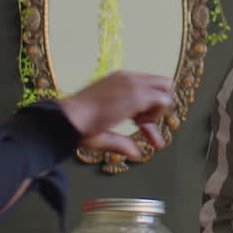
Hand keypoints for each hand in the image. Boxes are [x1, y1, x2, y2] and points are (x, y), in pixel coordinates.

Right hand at [58, 71, 174, 158]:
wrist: (66, 119)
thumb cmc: (77, 126)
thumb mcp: (103, 134)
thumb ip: (121, 143)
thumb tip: (136, 153)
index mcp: (116, 82)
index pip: (145, 90)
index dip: (149, 113)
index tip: (145, 132)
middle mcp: (126, 79)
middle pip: (161, 83)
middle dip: (159, 105)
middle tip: (144, 124)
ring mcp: (132, 83)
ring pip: (166, 87)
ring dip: (158, 109)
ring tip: (141, 125)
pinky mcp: (136, 93)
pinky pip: (164, 99)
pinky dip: (158, 114)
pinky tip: (141, 125)